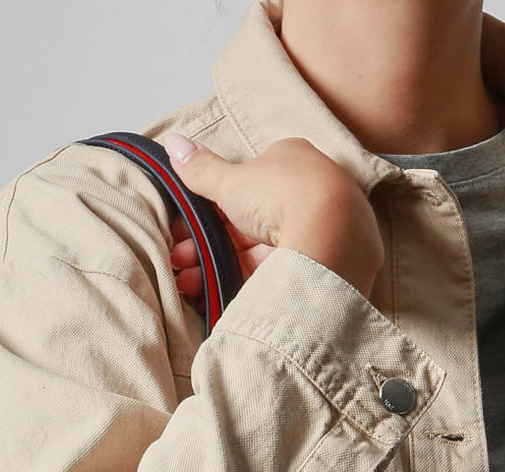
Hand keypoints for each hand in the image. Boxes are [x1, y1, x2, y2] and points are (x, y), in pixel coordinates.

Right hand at [159, 131, 384, 298]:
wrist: (332, 233)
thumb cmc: (283, 193)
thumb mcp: (232, 181)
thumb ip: (202, 169)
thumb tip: (173, 143)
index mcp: (292, 161)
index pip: (246, 185)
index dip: (210, 209)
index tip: (183, 230)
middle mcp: (309, 192)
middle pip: (250, 222)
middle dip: (208, 243)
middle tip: (179, 261)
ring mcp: (318, 231)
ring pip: (260, 251)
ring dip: (218, 265)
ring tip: (187, 281)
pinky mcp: (323, 266)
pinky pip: (277, 274)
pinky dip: (245, 283)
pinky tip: (216, 294)